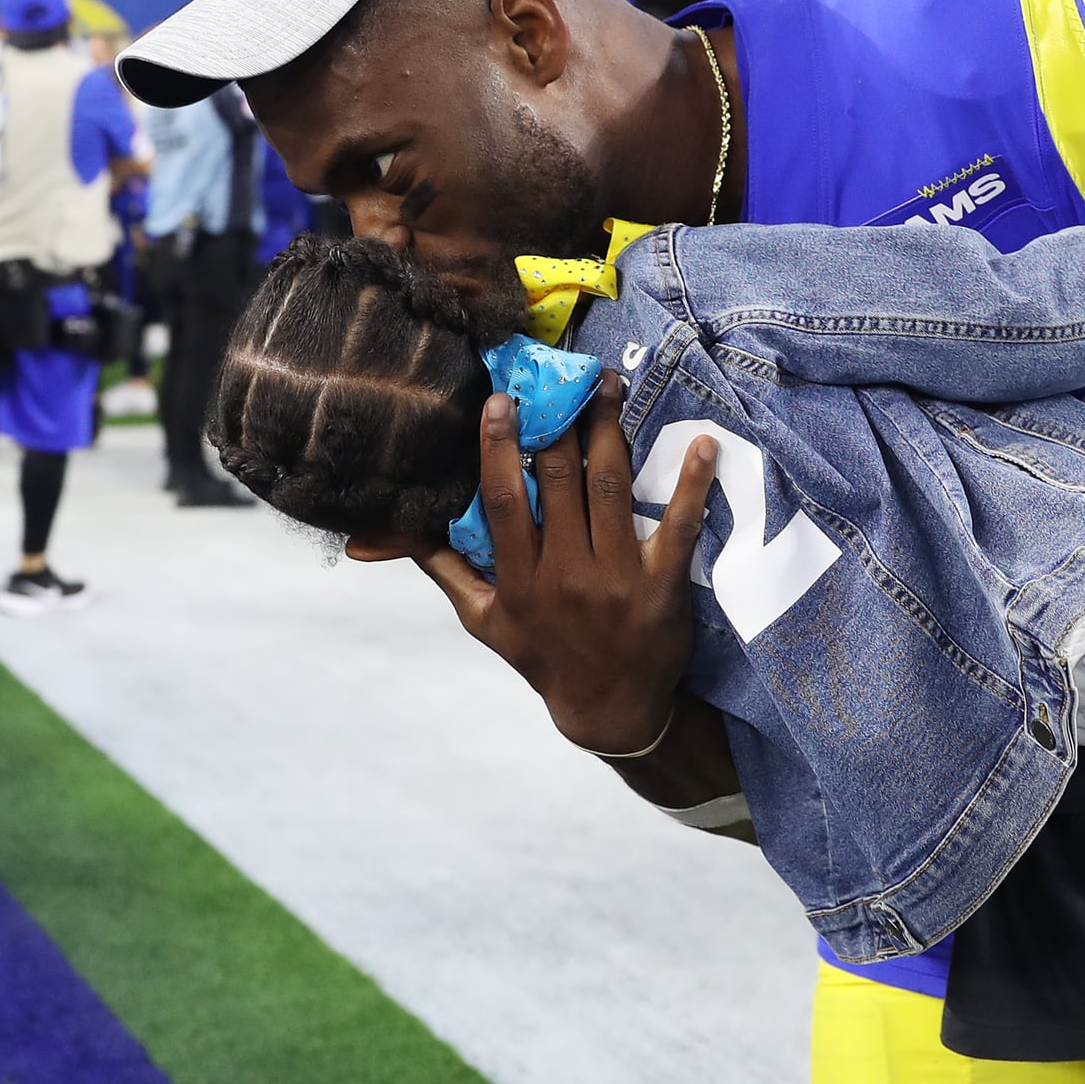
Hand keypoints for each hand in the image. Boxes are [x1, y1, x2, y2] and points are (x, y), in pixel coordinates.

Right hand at [415, 369, 719, 753]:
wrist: (612, 709)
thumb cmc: (543, 655)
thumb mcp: (484, 619)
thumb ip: (441, 567)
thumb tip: (379, 531)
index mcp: (519, 579)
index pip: (504, 500)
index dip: (500, 447)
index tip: (502, 400)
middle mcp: (566, 574)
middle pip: (561, 482)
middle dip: (561, 423)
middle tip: (566, 375)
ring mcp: (617, 578)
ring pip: (611, 489)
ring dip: (612, 431)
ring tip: (610, 386)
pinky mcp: (663, 584)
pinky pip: (681, 526)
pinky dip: (694, 484)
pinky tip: (706, 445)